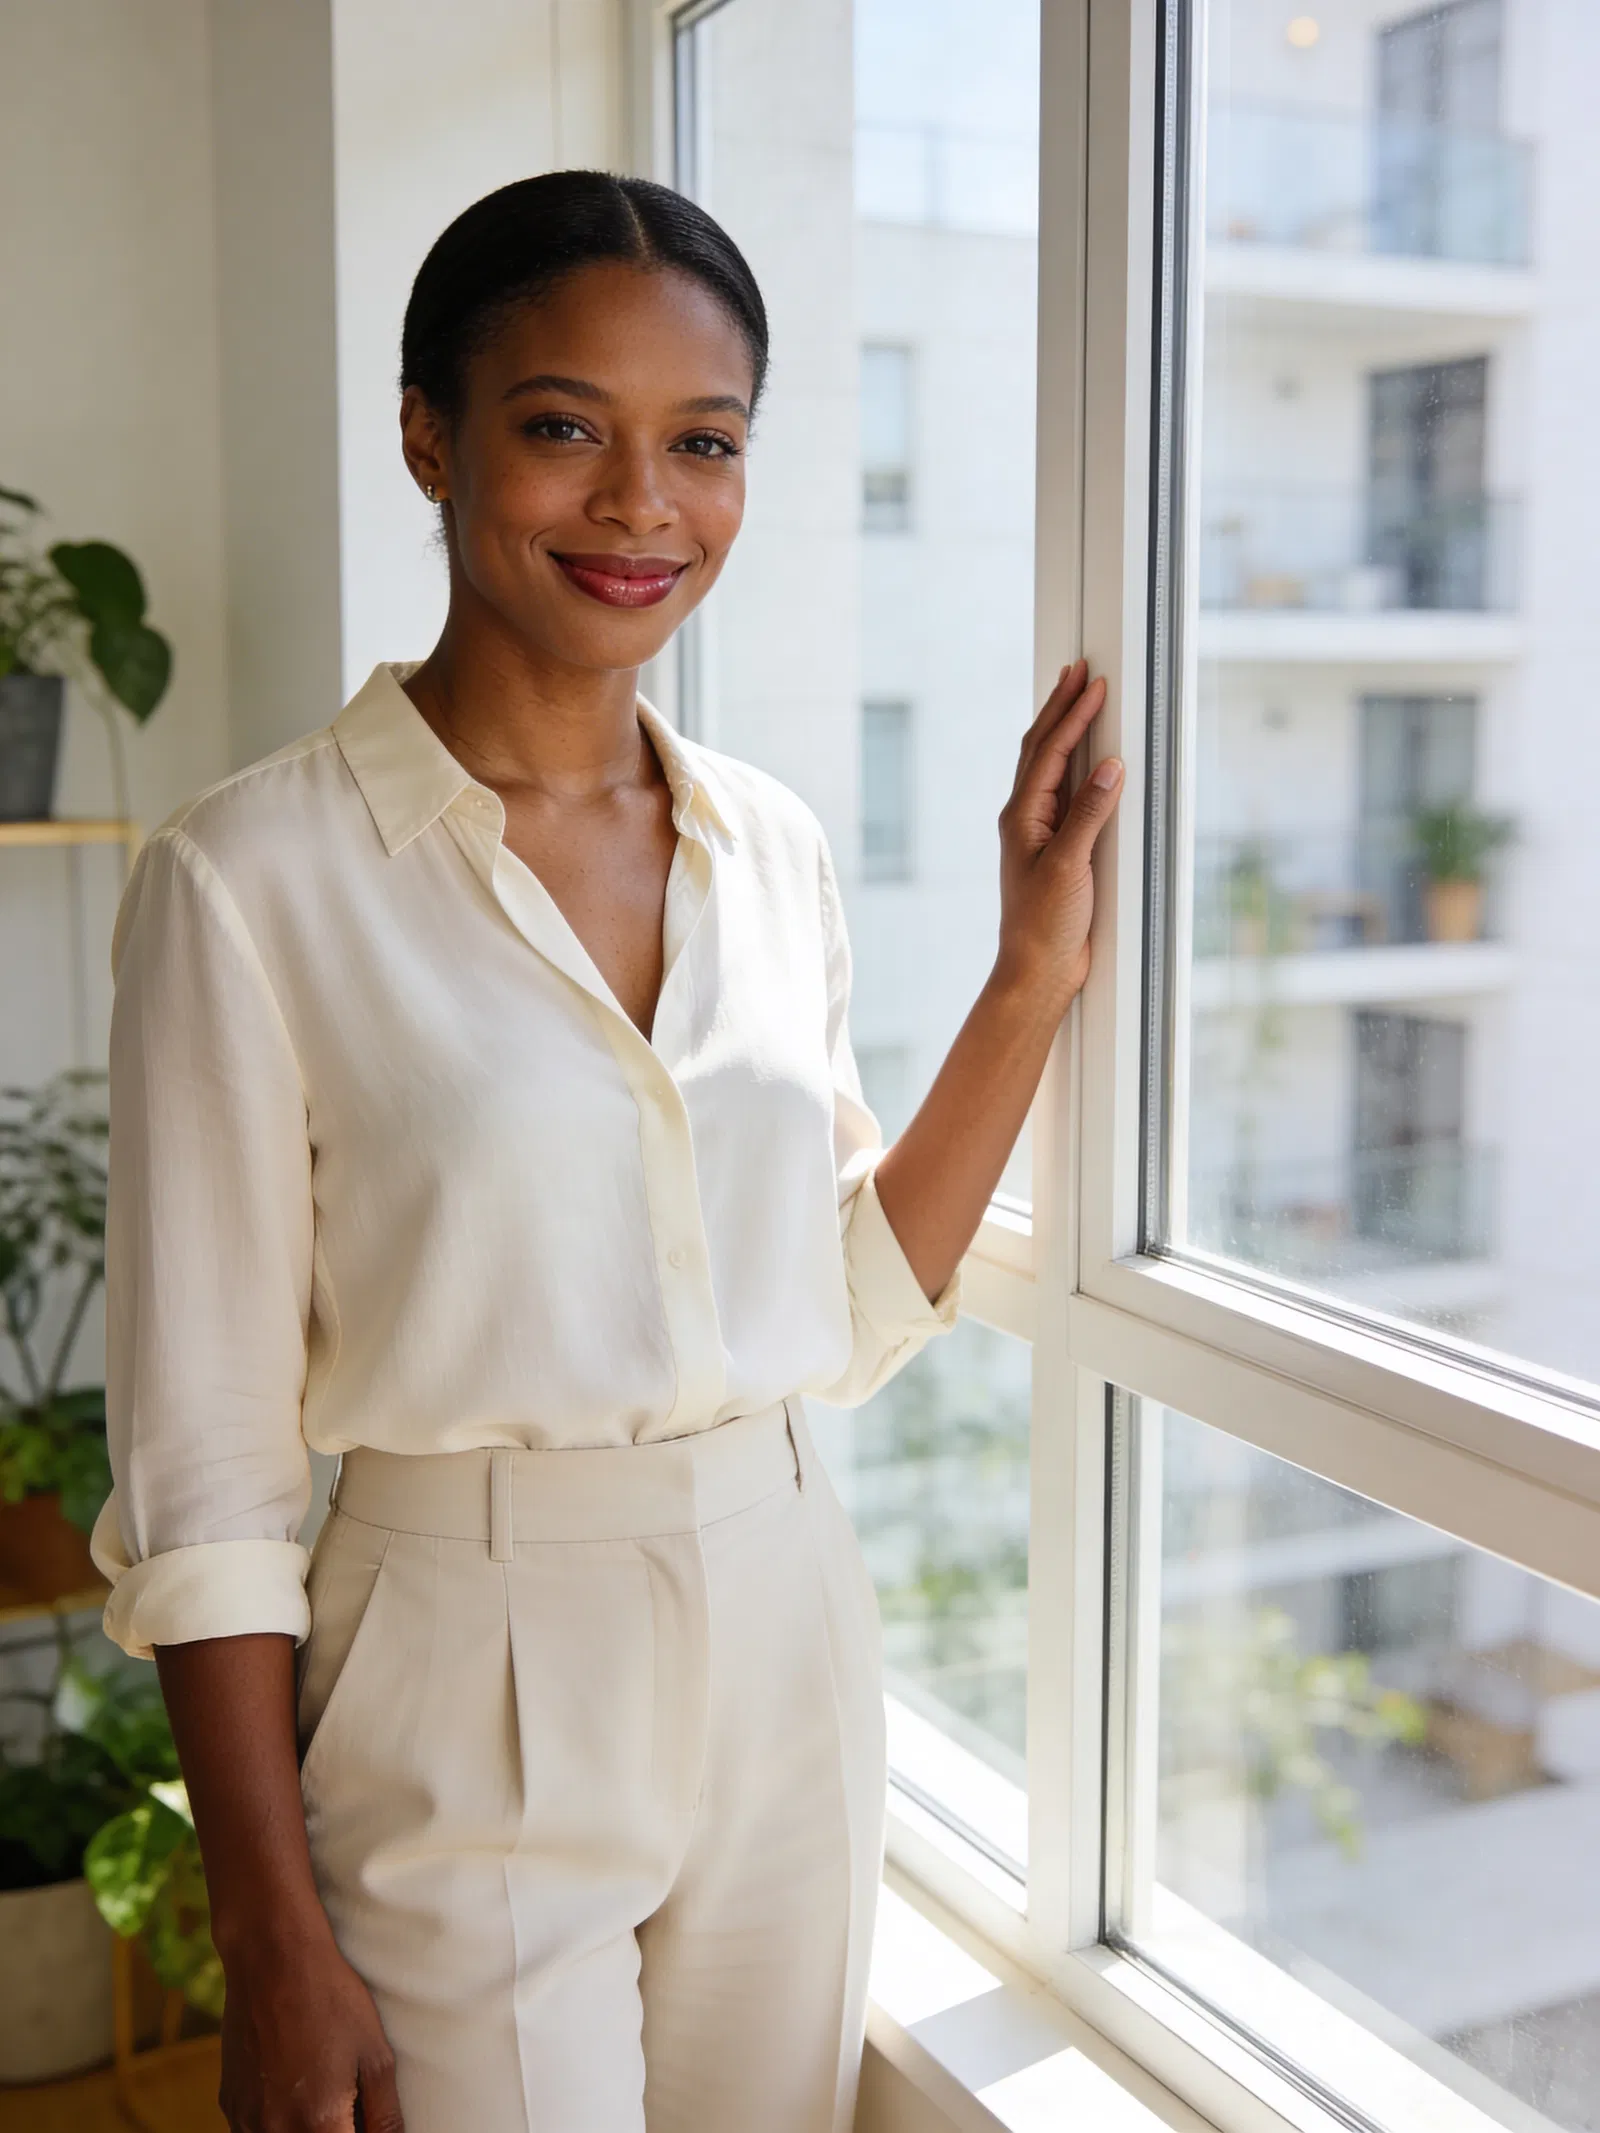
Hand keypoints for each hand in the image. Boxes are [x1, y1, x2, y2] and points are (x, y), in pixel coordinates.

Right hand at [218, 1927, 403, 2131]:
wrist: (272, 1958)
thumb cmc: (331, 2001)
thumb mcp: (375, 2056)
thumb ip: (385, 2117)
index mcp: (318, 2124)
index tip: (362, 2118)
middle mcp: (275, 2131)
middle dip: (334, 2130)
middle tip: (349, 2104)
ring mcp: (245, 2121)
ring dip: (303, 2130)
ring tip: (322, 2093)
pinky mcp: (229, 2104)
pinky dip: (278, 2126)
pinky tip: (294, 2092)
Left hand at [994, 659, 1121, 1009]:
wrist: (1037, 969)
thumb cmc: (1044, 924)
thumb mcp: (1070, 865)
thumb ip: (1090, 813)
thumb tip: (1111, 766)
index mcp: (1021, 816)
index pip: (1050, 752)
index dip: (1073, 715)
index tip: (1093, 683)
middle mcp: (1025, 818)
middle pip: (1042, 749)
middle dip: (1061, 707)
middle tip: (1078, 670)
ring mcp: (1038, 833)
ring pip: (1049, 767)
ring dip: (1063, 729)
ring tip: (1075, 698)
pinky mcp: (1055, 850)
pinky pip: (1064, 793)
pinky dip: (1074, 765)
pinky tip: (1084, 760)